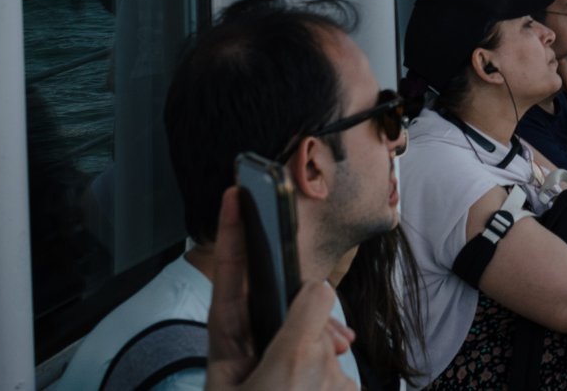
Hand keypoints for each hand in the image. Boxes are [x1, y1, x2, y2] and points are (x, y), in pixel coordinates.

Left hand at [206, 187, 356, 390]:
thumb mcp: (280, 373)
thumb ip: (302, 323)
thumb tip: (320, 289)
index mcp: (229, 349)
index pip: (228, 280)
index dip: (230, 236)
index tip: (233, 195)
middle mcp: (249, 353)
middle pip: (277, 299)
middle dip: (305, 296)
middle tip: (322, 307)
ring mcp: (274, 365)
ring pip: (305, 325)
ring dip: (323, 331)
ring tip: (336, 346)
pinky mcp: (300, 378)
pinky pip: (321, 350)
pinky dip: (332, 352)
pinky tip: (337, 361)